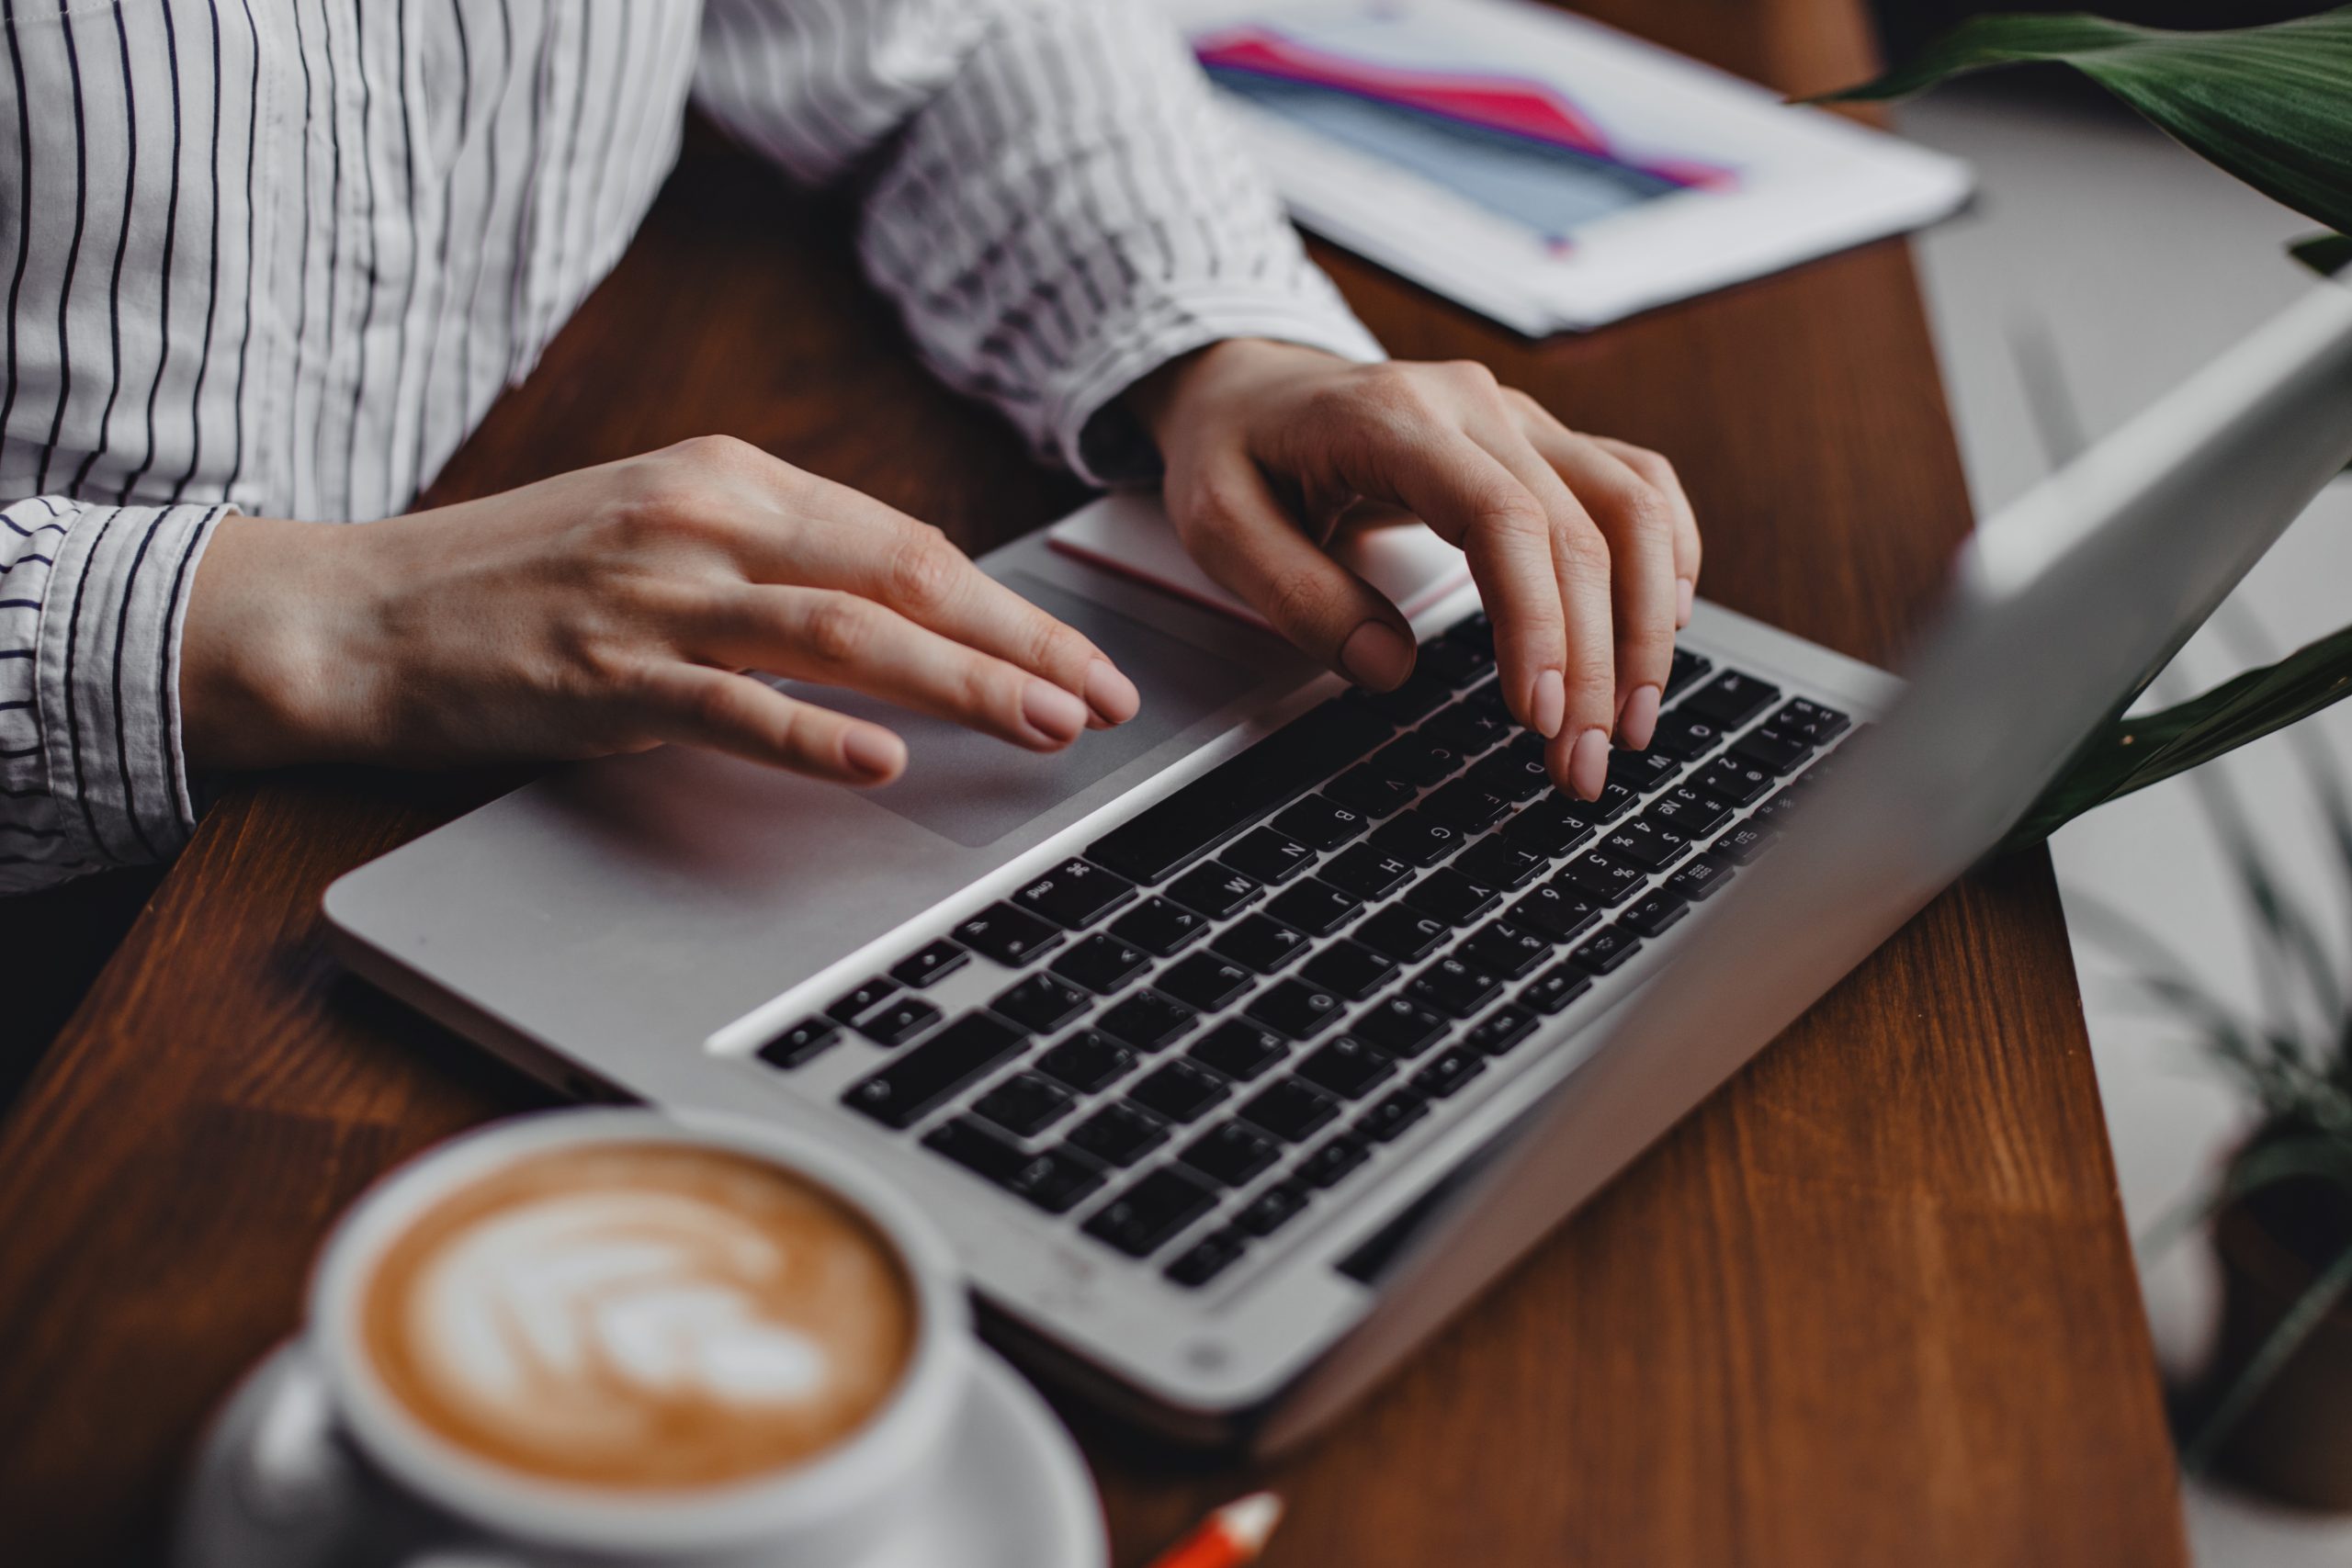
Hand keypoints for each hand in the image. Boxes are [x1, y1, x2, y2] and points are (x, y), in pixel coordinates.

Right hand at [180, 435, 1140, 781]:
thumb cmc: (521, 582)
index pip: (907, 542)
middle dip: (1020, 641)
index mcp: (731, 478)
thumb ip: (777, 563)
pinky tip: (882, 759)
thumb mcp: (662, 534)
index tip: (1081, 653)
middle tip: (1103, 696)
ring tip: (1043, 725)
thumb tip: (908, 618)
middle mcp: (707, 520)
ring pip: (843, 634)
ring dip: (959, 682)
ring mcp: (656, 596)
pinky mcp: (603, 674)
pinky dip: (811, 733)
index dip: (1009, 603)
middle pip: (902, 578)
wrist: (362, 615)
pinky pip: (730, 705)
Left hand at [1129, 340, 1701, 799]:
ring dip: (1647, 623)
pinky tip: (1667, 628)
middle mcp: (1476, 407)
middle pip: (1579, 531)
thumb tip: (1390, 668)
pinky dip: (1667, 556)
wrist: (1250, 386)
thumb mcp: (1222, 527)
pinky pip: (1637, 484)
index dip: (1537, 622)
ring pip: (1631, 507)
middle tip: (1584, 764)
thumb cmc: (1236, 453)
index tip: (1541, 714)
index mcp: (1396, 419)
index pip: (1503, 518)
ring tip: (1632, 722)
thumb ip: (1298, 597)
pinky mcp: (1542, 441)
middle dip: (1595, 661)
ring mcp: (1520, 419)